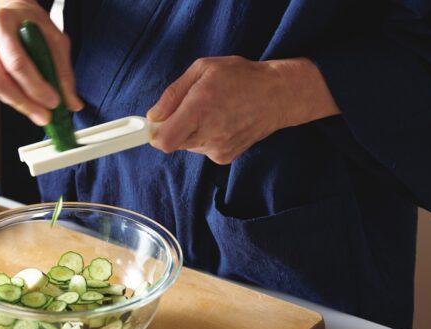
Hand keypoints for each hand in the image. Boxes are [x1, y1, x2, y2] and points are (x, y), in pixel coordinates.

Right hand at [0, 0, 82, 125]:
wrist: (3, 9)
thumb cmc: (28, 21)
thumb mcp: (53, 36)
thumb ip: (63, 70)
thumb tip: (72, 103)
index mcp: (1, 22)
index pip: (17, 62)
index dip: (35, 87)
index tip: (53, 102)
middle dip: (24, 103)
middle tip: (44, 116)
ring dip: (17, 104)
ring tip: (37, 113)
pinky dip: (9, 98)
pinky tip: (23, 99)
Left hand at [147, 56, 338, 163]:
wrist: (278, 97)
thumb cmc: (241, 77)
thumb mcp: (203, 69)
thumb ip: (173, 93)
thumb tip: (153, 116)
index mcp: (200, 108)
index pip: (163, 140)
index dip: (154, 134)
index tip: (152, 126)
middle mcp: (208, 133)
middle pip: (172, 142)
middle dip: (174, 127)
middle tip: (191, 109)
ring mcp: (217, 148)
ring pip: (187, 145)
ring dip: (191, 131)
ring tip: (213, 112)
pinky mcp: (224, 157)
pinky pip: (202, 148)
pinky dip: (205, 137)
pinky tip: (222, 122)